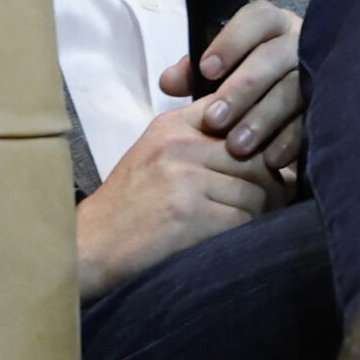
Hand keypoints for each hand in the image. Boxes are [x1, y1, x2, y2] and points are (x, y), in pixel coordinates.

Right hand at [75, 105, 292, 302]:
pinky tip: (225, 240)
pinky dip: (241, 234)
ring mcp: (183, 178)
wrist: (90, 248)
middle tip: (266, 204)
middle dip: (268, 184)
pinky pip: (242, 219)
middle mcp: (179, 145)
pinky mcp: (188, 213)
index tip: (268, 160)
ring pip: (255, 191)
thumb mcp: (159, 156)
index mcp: (173, 126)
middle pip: (257, 156)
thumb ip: (202, 140)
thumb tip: (269, 143)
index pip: (238, 112)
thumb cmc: (131, 207)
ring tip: (239, 224)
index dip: (263, 137)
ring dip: (256, 213)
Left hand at [160, 2, 307, 171]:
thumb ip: (193, 74)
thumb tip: (169, 81)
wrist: (284, 116)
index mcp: (273, 26)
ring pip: (295, 89)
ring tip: (237, 146)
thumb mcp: (218, 76)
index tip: (207, 70)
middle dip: (243, 88)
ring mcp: (321, 72)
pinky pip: (313, 120)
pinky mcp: (331, 106)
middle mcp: (301, 42)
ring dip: (264, 118)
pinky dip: (290, 139)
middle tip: (215, 120)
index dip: (233, 41)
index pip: (257, 18)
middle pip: (275, 56)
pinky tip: (271, 159)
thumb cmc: (245, 88)